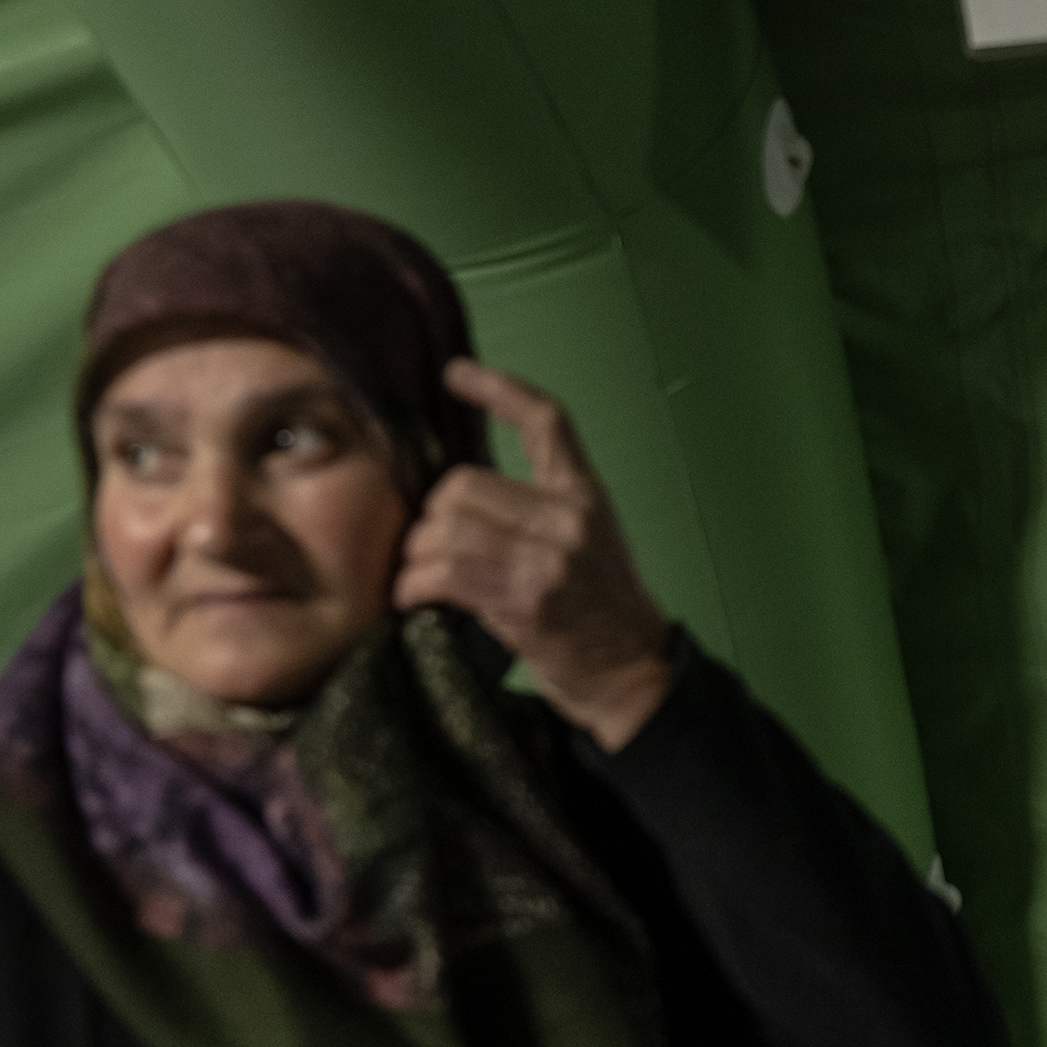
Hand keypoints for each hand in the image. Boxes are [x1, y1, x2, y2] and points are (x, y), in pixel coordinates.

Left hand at [394, 357, 676, 747]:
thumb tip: (458, 499)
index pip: (546, 421)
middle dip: (431, 516)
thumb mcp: (587, 543)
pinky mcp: (526, 600)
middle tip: (427, 546)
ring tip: (417, 575)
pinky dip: (415, 584)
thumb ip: (539, 512)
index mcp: (586, 495)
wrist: (633, 673)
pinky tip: (412, 597)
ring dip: (417, 554)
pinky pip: (446, 573)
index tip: (455, 373)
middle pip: (465, 484)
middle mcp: (570, 518)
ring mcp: (550, 558)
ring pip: (448, 527)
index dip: (498, 389)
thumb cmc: (601, 613)